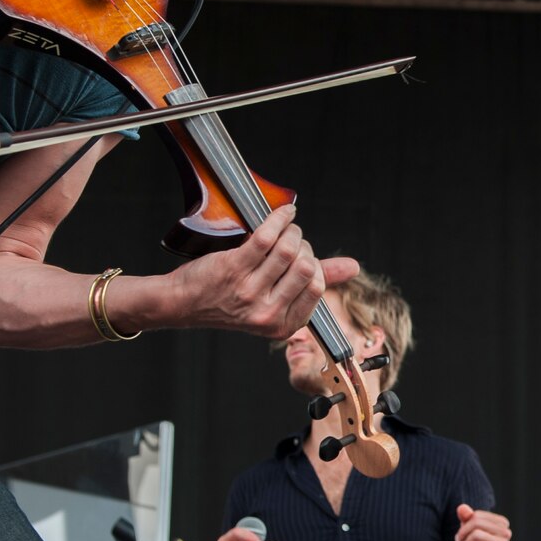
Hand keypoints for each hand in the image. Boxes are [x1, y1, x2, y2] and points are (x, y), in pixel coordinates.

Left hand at [172, 205, 360, 337]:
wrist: (186, 302)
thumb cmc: (233, 299)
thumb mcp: (276, 299)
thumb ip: (316, 282)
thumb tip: (353, 268)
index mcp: (283, 326)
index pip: (317, 287)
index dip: (313, 265)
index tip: (302, 257)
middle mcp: (266, 314)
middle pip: (306, 267)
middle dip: (304, 247)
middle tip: (291, 242)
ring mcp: (249, 292)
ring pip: (288, 251)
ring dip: (291, 231)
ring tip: (285, 228)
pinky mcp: (234, 269)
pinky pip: (267, 237)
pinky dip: (279, 219)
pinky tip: (283, 214)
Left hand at [455, 504, 512, 540]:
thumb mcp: (469, 531)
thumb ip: (466, 517)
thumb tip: (461, 507)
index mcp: (501, 523)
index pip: (477, 515)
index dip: (465, 524)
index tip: (461, 534)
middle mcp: (506, 532)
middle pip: (476, 523)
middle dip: (464, 532)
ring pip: (476, 534)